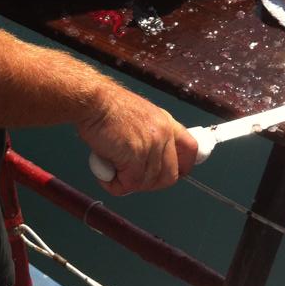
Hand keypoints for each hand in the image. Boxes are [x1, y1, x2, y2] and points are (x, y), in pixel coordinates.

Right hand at [77, 82, 197, 195]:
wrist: (94, 102)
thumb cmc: (107, 108)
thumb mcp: (139, 116)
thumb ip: (149, 135)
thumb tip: (146, 162)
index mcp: (166, 122)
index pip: (191, 149)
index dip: (184, 166)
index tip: (175, 174)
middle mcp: (163, 134)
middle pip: (170, 176)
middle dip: (149, 183)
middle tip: (130, 178)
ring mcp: (151, 145)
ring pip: (147, 182)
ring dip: (128, 182)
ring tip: (111, 170)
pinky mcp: (136, 156)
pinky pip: (129, 183)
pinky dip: (115, 184)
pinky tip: (105, 172)